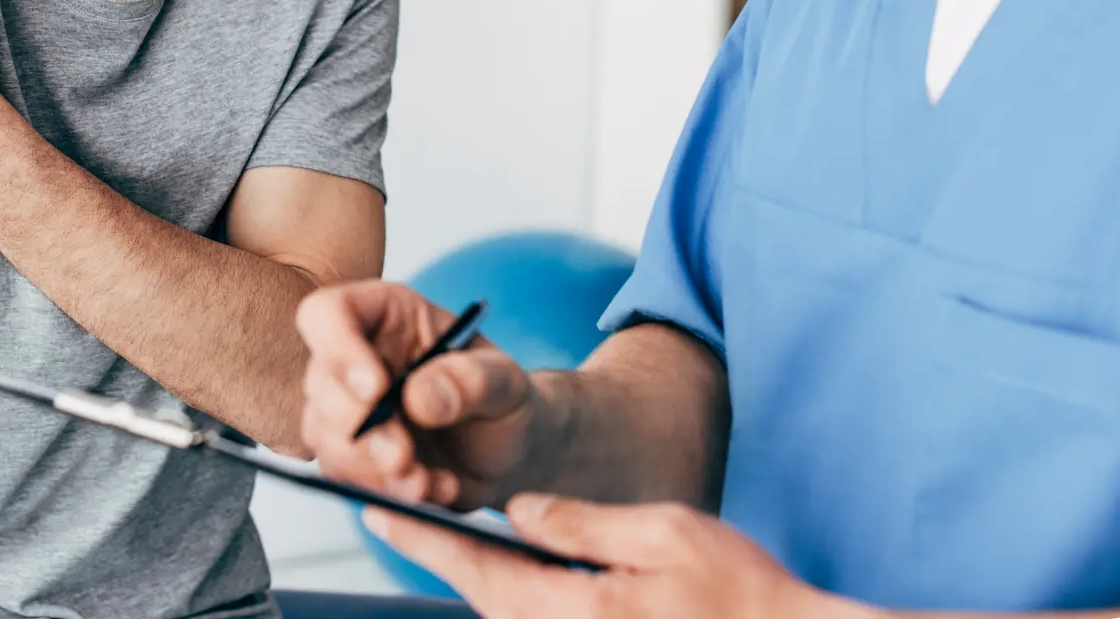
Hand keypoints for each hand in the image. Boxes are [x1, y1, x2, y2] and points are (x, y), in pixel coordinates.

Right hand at [295, 281, 542, 509]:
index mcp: (386, 315)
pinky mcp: (352, 455)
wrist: (508, 453)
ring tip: (425, 482)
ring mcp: (348, 408)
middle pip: (320, 383)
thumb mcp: (505, 380)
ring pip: (324, 435)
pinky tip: (432, 490)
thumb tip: (418, 399)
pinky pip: (344, 476)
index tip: (376, 389)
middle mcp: (357, 357)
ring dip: (369, 468)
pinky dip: (383, 491)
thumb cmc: (503, 400)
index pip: (329, 313)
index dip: (339, 348)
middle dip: (358, 428)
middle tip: (403, 458)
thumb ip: (471, 380)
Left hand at [365, 494, 849, 618]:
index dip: (423, 540)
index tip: (377, 514)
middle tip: (402, 515)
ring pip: (510, 615)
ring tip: (455, 535)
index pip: (478, 570)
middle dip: (447, 557)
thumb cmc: (741, 595)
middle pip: (486, 598)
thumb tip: (519, 511)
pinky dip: (518, 597)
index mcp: (574, 611)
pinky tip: (522, 570)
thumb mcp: (664, 533)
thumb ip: (581, 523)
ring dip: (484, 577)